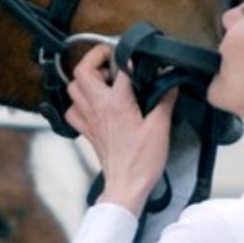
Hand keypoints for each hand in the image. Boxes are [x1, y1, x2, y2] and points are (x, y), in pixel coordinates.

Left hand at [63, 45, 176, 213]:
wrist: (126, 185)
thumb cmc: (142, 161)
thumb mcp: (160, 127)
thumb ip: (165, 99)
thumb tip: (171, 81)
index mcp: (116, 104)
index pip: (119, 68)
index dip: (130, 57)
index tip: (141, 58)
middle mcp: (97, 108)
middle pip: (81, 71)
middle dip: (95, 57)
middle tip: (111, 57)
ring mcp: (88, 119)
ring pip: (73, 88)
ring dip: (85, 78)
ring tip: (104, 78)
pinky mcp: (86, 130)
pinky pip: (72, 110)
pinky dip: (79, 101)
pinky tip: (94, 102)